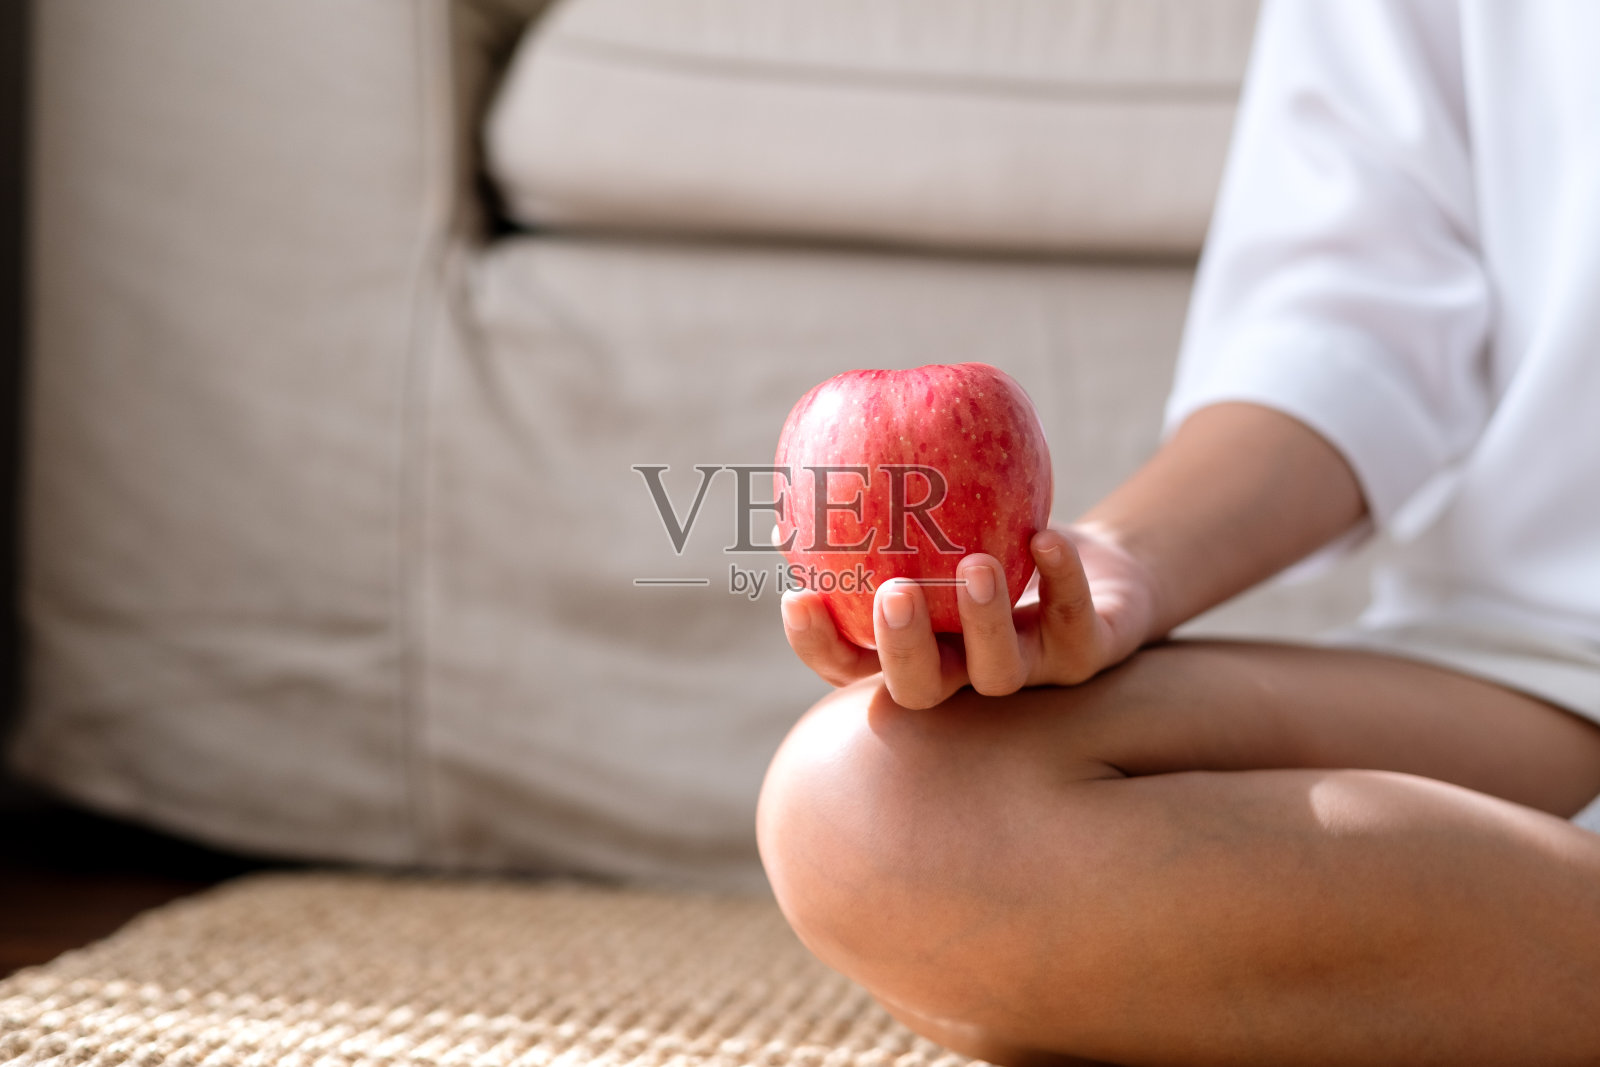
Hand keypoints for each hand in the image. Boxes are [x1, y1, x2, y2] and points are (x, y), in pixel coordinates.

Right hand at [779, 524, 1161, 708]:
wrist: (1088, 565)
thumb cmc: (985, 534)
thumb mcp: (928, 522)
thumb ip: (871, 511)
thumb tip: (795, 487)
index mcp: (912, 649)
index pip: (849, 664)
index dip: (818, 643)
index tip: (798, 596)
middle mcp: (961, 673)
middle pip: (921, 690)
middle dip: (903, 649)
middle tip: (894, 594)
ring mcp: (1025, 671)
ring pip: (999, 673)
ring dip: (983, 621)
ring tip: (974, 565)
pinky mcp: (1083, 654)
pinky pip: (1073, 623)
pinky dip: (1060, 581)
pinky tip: (1044, 538)